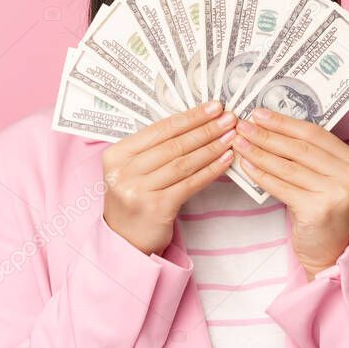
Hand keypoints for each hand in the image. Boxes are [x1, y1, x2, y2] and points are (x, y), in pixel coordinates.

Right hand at [102, 100, 236, 255]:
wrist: (126, 240)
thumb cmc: (136, 199)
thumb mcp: (134, 170)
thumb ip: (156, 148)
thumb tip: (196, 123)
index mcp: (117, 154)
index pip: (159, 129)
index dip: (190, 116)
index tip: (213, 106)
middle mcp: (124, 171)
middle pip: (173, 144)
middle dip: (205, 129)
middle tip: (229, 118)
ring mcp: (138, 190)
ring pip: (183, 163)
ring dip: (211, 147)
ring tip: (231, 136)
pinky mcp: (156, 207)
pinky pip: (189, 184)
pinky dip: (210, 171)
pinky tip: (225, 160)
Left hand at [231, 108, 348, 279]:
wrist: (330, 253)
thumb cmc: (322, 211)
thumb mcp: (325, 179)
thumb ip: (309, 155)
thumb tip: (270, 126)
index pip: (315, 134)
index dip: (285, 122)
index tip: (260, 113)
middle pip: (301, 148)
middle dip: (268, 134)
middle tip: (243, 124)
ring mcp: (337, 194)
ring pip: (289, 166)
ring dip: (260, 152)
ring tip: (239, 142)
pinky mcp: (318, 210)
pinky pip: (282, 186)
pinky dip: (261, 174)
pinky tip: (246, 165)